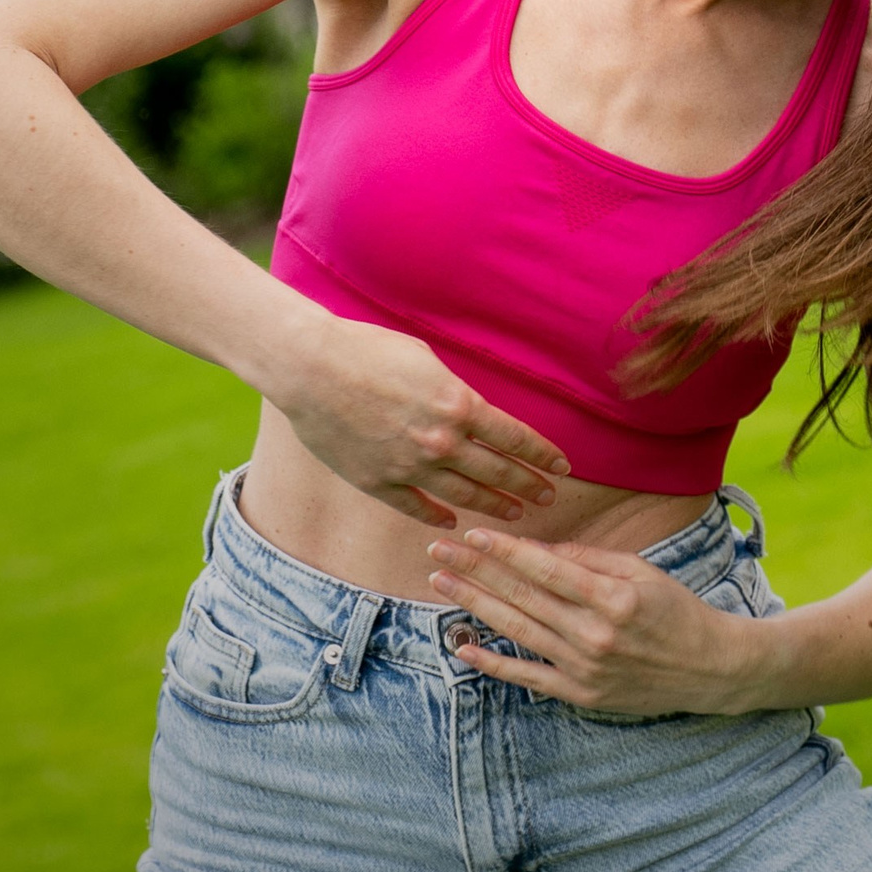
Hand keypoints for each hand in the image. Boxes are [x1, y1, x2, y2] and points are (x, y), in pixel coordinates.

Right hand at [262, 316, 570, 527]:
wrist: (311, 368)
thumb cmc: (368, 350)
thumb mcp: (426, 360)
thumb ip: (454, 392)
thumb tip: (470, 409)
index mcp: (459, 405)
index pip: (516, 437)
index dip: (542, 455)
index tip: (561, 467)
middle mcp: (442, 442)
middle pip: (498, 472)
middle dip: (528, 485)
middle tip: (548, 496)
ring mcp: (410, 467)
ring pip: (465, 496)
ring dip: (494, 506)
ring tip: (515, 513)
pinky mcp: (379, 483)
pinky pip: (417, 508)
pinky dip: (438, 517)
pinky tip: (453, 521)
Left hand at [425, 528, 769, 715]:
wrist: (710, 668)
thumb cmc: (675, 610)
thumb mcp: (641, 571)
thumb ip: (589, 558)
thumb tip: (539, 549)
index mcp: (612, 596)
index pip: (545, 568)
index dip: (504, 550)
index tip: (471, 533)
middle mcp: (595, 633)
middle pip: (521, 597)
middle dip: (475, 571)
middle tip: (438, 552)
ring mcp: (585, 668)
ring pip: (517, 631)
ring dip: (474, 605)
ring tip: (442, 583)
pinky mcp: (581, 694)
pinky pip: (528, 677)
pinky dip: (493, 663)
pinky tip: (462, 646)